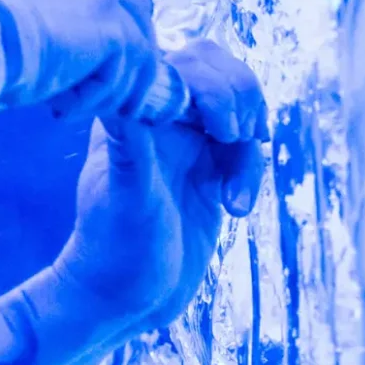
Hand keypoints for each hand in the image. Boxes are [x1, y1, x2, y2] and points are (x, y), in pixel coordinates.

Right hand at [0, 0, 170, 120]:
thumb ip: (8, 13)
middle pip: (123, 1)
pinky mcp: (110, 23)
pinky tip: (67, 111)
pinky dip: (101, 94)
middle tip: (104, 87)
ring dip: (114, 79)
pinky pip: (127, 65)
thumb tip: (10, 46)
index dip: (84, 24)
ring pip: (133, 36)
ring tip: (87, 110)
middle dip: (119, 47)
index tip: (70, 60)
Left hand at [46, 41, 267, 340]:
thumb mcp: (125, 200)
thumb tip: (119, 95)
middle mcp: (158, 120)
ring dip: (248, 142)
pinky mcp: (209, 171)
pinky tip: (237, 210)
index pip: (182, 64)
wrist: (124, 300)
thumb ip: (128, 146)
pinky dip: (251, 173)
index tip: (224, 130)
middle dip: (240, 98)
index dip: (215, 84)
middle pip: (215, 71)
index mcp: (131, 113)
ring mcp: (186, 144)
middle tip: (240, 138)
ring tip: (236, 189)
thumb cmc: (113, 250)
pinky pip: (244, 150)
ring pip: (237, 108)